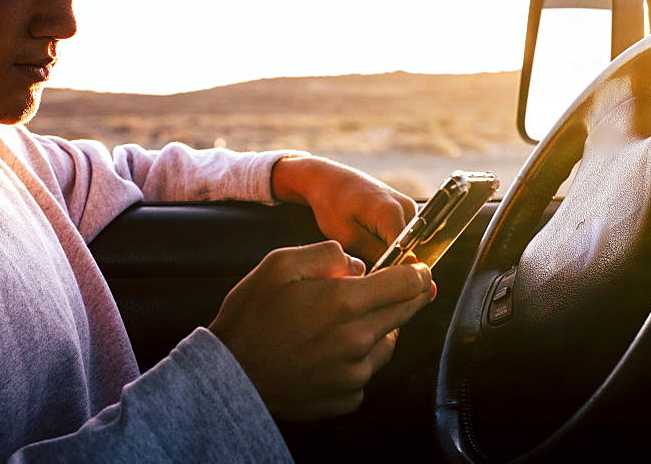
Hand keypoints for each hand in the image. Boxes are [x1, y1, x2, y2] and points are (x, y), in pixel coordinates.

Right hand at [208, 241, 434, 420]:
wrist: (230, 376)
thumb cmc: (250, 319)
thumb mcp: (278, 265)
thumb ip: (325, 254)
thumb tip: (355, 263)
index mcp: (343, 303)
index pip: (406, 284)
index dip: (418, 271)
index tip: (420, 268)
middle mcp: (357, 340)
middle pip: (405, 312)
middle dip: (408, 295)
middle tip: (401, 286)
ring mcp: (355, 373)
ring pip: (388, 342)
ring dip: (380, 327)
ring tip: (350, 319)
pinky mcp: (347, 396)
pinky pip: (367, 371)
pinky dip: (359, 358)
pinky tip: (333, 349)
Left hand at [271, 156, 416, 261]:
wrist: (327, 179)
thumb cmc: (331, 204)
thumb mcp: (348, 236)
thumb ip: (376, 254)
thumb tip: (399, 273)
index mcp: (391, 212)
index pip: (409, 255)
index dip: (396, 273)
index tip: (379, 284)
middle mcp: (408, 207)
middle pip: (413, 250)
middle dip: (396, 265)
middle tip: (371, 270)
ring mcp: (409, 206)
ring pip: (411, 244)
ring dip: (395, 254)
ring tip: (368, 253)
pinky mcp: (406, 208)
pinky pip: (406, 235)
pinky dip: (392, 244)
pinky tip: (372, 244)